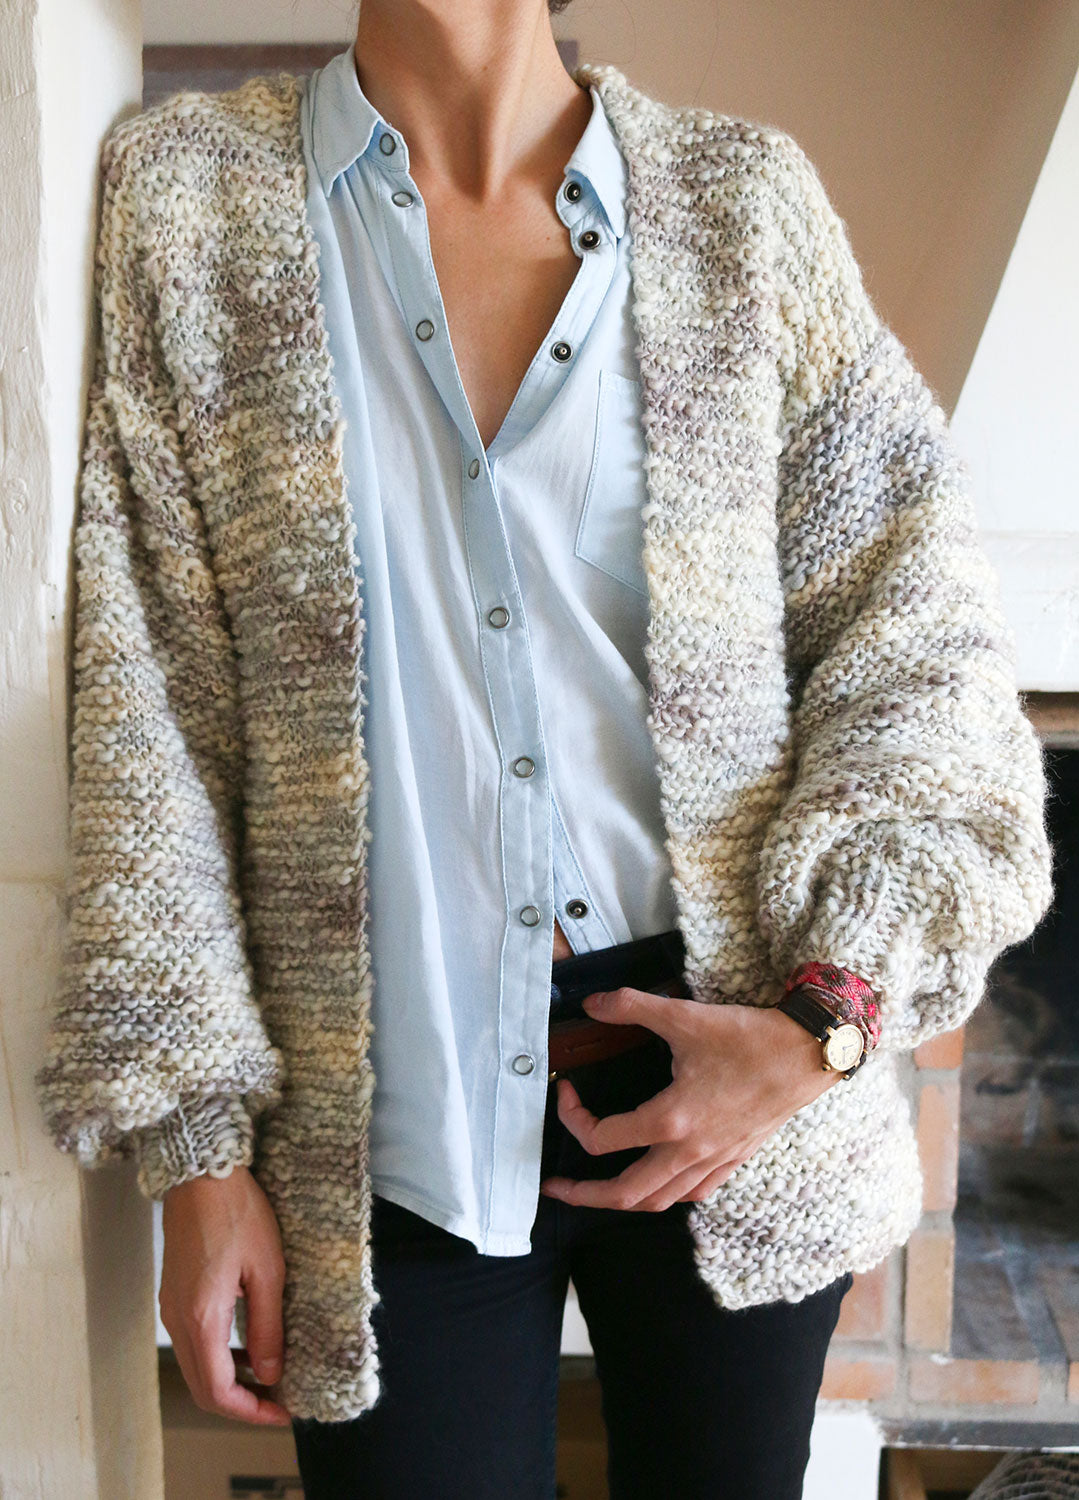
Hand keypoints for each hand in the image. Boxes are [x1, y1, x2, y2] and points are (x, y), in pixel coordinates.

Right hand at [159, 1164, 291, 1425]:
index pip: (218, 1391)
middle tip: (278, 1400)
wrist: (200, 1173)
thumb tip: (270, 1373)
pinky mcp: (174, 1294)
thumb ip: (268, 1325)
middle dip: (240, 1402)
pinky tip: (247, 1344)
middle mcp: (178, 1320)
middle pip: (202, 1386)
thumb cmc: (238, 1212)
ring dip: (229, 1379)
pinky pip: (194, 1341)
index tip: (283, 1411)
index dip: (250, 1411)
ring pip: (196, 1366)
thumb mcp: (267, 1269)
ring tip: (269, 1375)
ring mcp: (171, 1307)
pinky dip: (219, 1355)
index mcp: (201, 1318)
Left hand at [539, 989, 840, 1210]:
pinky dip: (664, 1194)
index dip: (573, 1118)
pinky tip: (656, 1178)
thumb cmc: (748, 1037)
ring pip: (658, 1201)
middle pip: (624, 1194)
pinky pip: (690, 1194)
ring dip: (621, 1199)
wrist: (806, 1055)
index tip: (568, 1091)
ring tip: (597, 1190)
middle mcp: (689, 1151)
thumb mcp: (683, 1015)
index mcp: (671, 1120)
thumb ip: (631, 1007)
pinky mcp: (732, 1159)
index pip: (602, 1139)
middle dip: (582, 1195)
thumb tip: (591, 1004)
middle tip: (555, 1187)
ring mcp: (713, 1161)